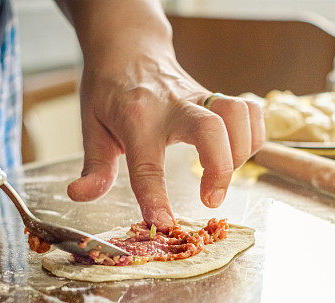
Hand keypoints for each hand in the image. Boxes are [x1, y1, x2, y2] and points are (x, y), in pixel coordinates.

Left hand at [66, 36, 264, 228]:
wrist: (129, 47)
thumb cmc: (109, 91)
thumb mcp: (91, 127)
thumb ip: (94, 166)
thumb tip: (79, 195)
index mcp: (136, 119)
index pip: (146, 163)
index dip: (155, 197)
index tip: (163, 224)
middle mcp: (173, 105)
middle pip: (210, 128)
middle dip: (220, 168)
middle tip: (211, 199)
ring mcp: (200, 98)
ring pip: (237, 114)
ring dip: (240, 151)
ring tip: (222, 175)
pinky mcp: (218, 97)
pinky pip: (251, 111)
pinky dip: (254, 135)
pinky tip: (237, 154)